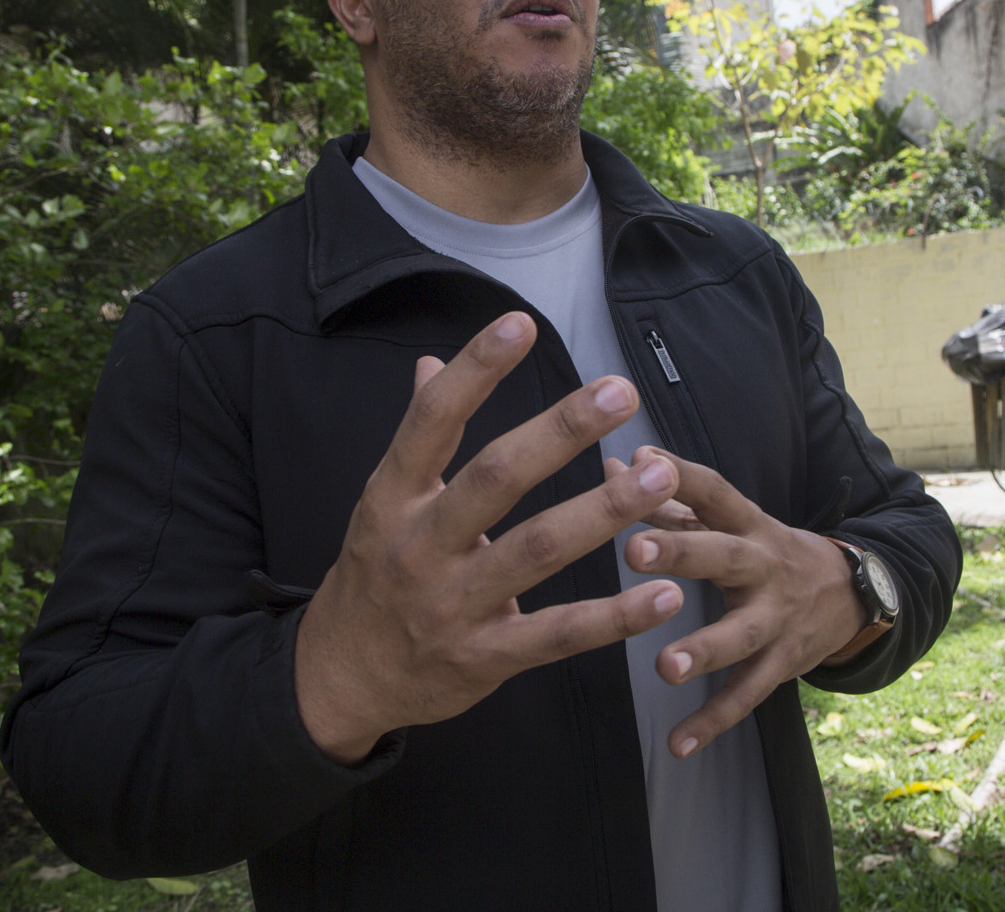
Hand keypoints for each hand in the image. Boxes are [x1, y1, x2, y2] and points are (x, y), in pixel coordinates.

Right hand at [294, 312, 685, 763]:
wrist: (339, 679)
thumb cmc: (374, 576)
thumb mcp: (382, 503)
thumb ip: (418, 437)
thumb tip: (429, 362)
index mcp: (392, 497)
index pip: (431, 421)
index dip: (473, 370)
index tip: (520, 324)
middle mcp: (419, 545)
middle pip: (495, 478)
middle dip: (561, 432)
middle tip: (621, 392)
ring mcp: (452, 604)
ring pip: (537, 552)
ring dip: (604, 513)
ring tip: (663, 477)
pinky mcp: (484, 658)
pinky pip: (558, 634)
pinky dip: (614, 616)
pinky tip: (665, 594)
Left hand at [614, 451, 867, 758]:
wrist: (852, 592)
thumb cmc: (764, 550)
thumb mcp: (731, 523)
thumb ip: (670, 501)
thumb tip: (612, 466)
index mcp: (749, 524)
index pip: (715, 491)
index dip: (679, 476)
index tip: (638, 464)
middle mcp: (765, 566)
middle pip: (725, 556)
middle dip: (681, 554)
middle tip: (634, 553)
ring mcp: (777, 618)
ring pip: (742, 635)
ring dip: (704, 650)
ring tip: (665, 667)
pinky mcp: (783, 663)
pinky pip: (747, 695)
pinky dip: (713, 722)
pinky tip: (678, 745)